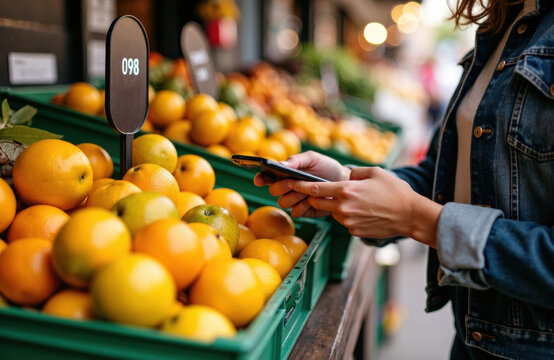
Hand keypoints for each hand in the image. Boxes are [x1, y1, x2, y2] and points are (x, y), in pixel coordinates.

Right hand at [253, 151, 350, 217]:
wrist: (343, 180)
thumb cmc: (325, 166)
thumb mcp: (312, 158)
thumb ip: (296, 160)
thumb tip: (280, 164)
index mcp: (284, 174)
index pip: (266, 177)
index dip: (260, 178)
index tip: (259, 180)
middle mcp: (286, 188)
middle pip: (273, 191)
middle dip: (282, 186)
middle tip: (293, 182)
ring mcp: (294, 200)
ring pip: (283, 203)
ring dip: (295, 196)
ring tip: (307, 190)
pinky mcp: (304, 211)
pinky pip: (296, 213)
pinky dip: (303, 206)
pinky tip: (312, 200)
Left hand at [289, 167, 441, 246]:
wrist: (410, 215)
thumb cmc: (395, 191)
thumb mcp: (375, 172)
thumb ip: (355, 172)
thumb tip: (346, 176)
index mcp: (346, 190)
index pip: (314, 189)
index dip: (299, 186)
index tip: (288, 183)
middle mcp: (343, 207)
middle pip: (318, 203)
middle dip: (314, 198)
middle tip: (317, 192)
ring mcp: (348, 221)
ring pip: (332, 212)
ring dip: (335, 206)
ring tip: (356, 201)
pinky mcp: (354, 231)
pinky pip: (344, 221)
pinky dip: (348, 216)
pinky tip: (364, 211)